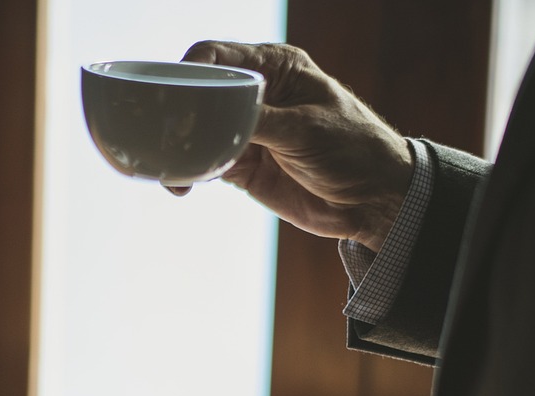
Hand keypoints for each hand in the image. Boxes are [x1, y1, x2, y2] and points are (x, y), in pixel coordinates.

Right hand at [174, 42, 413, 251]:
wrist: (372, 200)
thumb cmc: (353, 149)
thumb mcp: (304, 129)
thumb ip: (257, 121)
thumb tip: (211, 118)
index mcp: (276, 68)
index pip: (219, 55)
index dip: (190, 68)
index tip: (173, 93)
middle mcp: (256, 95)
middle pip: (200, 94)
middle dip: (177, 114)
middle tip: (163, 137)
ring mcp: (246, 132)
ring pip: (197, 133)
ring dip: (179, 149)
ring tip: (170, 169)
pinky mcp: (242, 166)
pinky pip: (204, 164)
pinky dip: (189, 175)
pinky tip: (181, 187)